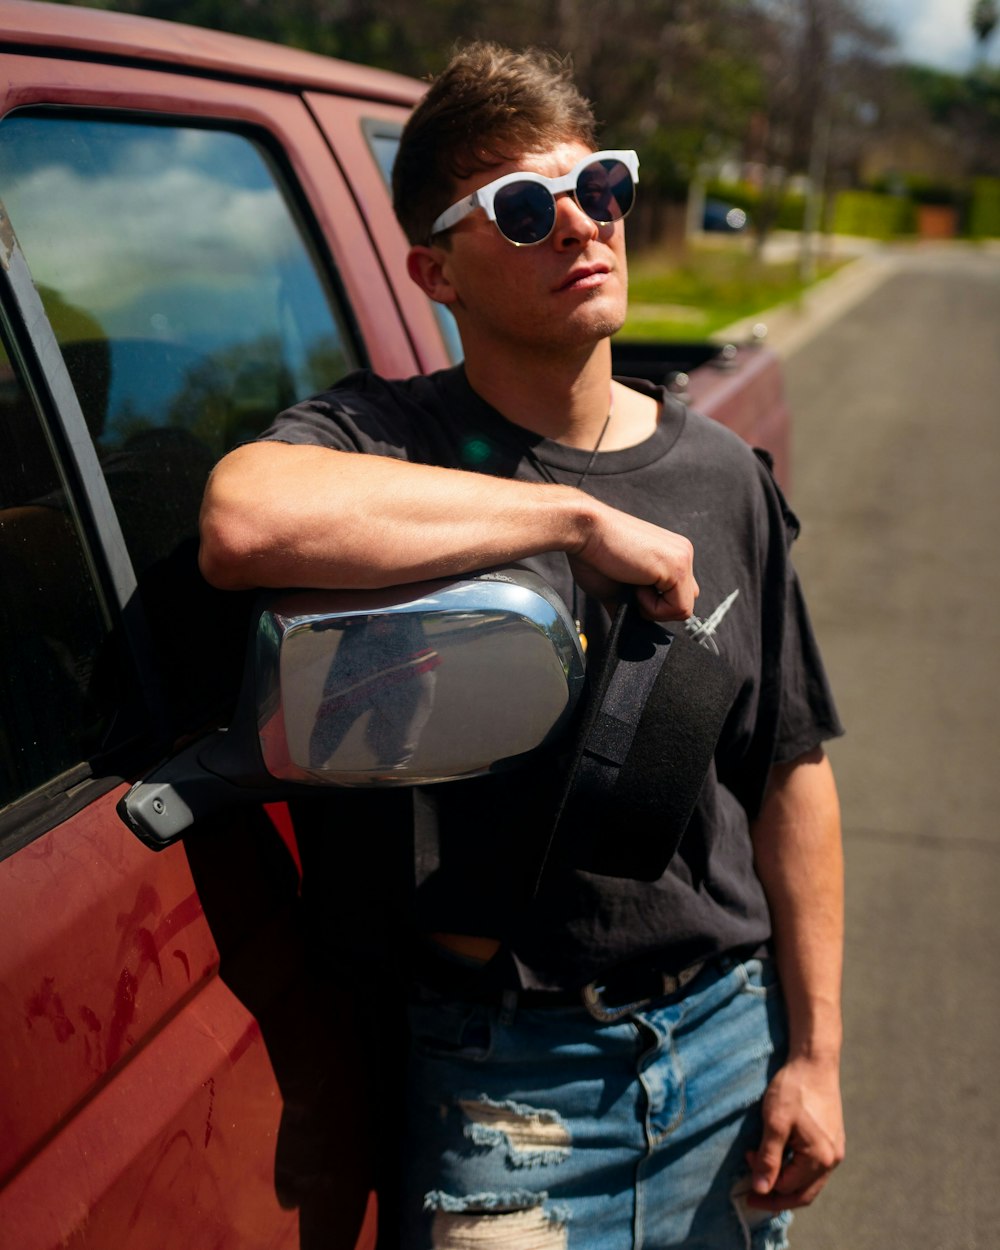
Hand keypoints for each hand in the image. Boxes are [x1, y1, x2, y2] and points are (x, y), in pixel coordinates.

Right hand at [568, 500, 697, 621]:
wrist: (584, 532)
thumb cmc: (593, 554)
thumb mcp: (616, 587)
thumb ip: (631, 606)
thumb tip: (628, 626)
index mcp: (670, 554)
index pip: (678, 593)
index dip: (654, 603)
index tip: (630, 589)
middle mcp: (681, 553)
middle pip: (685, 600)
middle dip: (657, 607)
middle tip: (631, 590)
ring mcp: (683, 559)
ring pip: (684, 608)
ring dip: (653, 608)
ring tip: (631, 584)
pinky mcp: (678, 568)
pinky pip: (679, 608)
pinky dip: (653, 607)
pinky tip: (635, 583)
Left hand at [745, 1057, 844, 1210]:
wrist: (814, 1062)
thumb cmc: (794, 1089)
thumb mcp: (775, 1122)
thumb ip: (769, 1158)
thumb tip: (761, 1190)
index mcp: (820, 1158)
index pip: (788, 1187)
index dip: (764, 1183)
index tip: (746, 1167)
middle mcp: (832, 1160)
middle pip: (802, 1193)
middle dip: (776, 1196)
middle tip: (752, 1195)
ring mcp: (834, 1151)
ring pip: (809, 1182)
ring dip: (785, 1182)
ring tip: (763, 1172)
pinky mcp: (832, 1141)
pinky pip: (814, 1168)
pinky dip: (795, 1170)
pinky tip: (781, 1158)